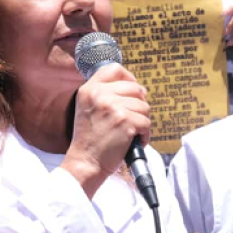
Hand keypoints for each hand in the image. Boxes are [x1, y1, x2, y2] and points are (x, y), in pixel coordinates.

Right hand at [62, 64, 149, 197]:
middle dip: (138, 105)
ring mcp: (112, 107)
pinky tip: (133, 140)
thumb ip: (105, 94)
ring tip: (129, 132)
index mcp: (89, 89)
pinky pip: (146, 122)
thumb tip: (139, 88)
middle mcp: (99, 95)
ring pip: (144, 106)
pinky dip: (144, 134)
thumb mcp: (88, 108)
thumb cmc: (90, 139)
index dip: (129, 79)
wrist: (86, 162)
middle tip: (130, 120)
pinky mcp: (125, 121)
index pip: (115, 70)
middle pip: (135, 88)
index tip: (132, 92)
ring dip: (141, 121)